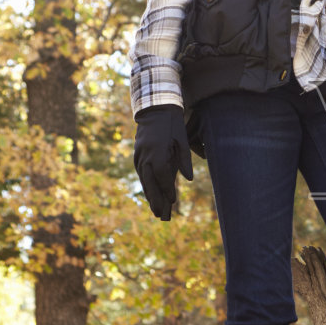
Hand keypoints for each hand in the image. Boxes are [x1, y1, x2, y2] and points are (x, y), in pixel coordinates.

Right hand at [133, 105, 193, 220]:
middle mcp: (145, 155)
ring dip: (149, 195)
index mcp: (157, 150)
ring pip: (144, 179)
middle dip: (155, 199)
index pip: (162, 175)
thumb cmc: (172, 125)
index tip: (173, 200)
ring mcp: (139, 155)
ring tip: (155, 209)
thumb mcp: (182, 140)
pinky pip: (142, 174)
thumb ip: (184, 161)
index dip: (167, 189)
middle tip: (160, 214)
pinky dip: (146, 185)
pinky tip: (151, 194)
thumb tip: (188, 179)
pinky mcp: (137, 155)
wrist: (154, 109)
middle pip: (149, 182)